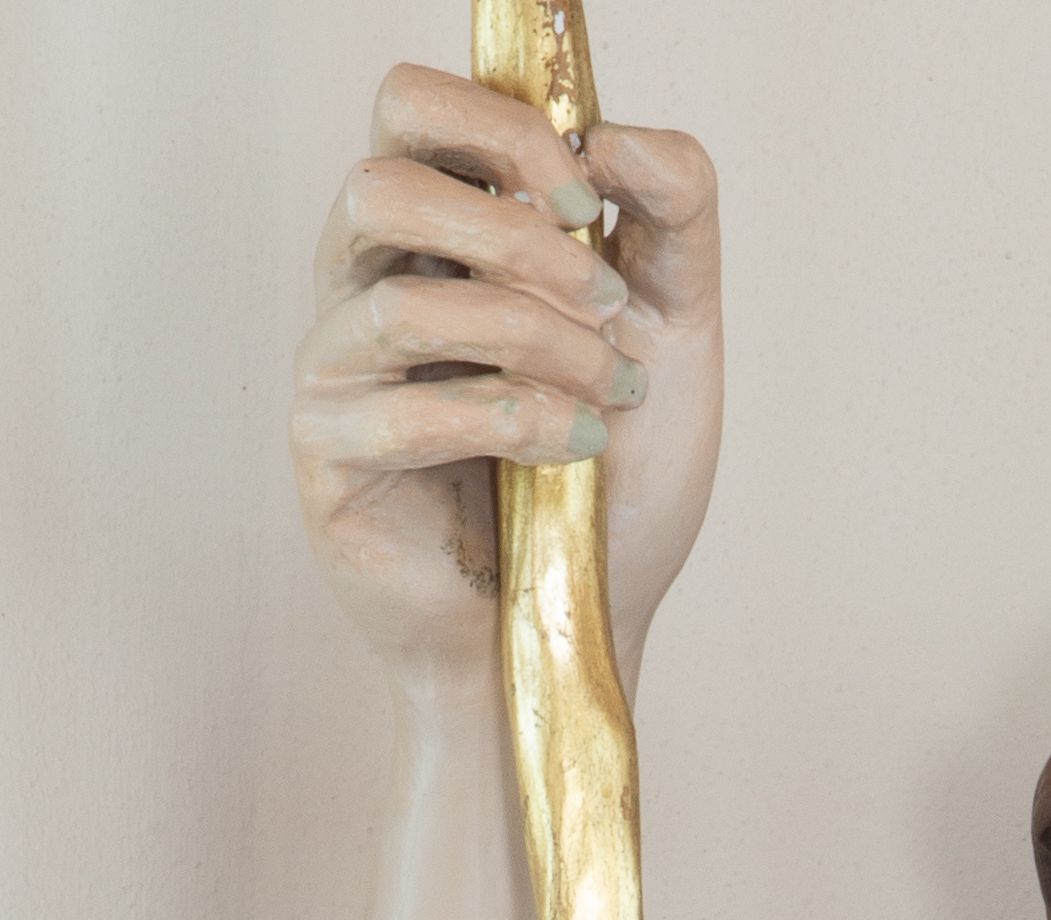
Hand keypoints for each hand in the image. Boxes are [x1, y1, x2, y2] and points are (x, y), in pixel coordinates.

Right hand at [292, 66, 720, 694]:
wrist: (575, 631)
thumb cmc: (609, 487)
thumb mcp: (672, 335)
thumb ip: (671, 219)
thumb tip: (616, 137)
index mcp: (434, 230)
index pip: (410, 107)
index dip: (500, 129)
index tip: (587, 203)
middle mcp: (366, 282)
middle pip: (384, 181)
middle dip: (516, 237)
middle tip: (605, 303)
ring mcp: (335, 369)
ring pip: (405, 299)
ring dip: (532, 339)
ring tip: (608, 396)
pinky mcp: (328, 457)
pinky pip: (408, 410)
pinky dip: (514, 421)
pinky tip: (575, 451)